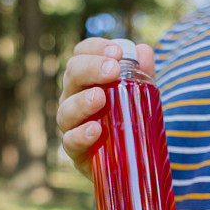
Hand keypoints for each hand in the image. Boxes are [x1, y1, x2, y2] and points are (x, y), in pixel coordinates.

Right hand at [57, 38, 155, 179]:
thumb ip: (142, 75)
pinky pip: (70, 141)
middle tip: (113, 70)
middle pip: (72, 75)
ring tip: (100, 98)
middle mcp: (73, 98)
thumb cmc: (129, 120)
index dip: (95, 48)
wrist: (131, 160)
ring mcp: (72, 125)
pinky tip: (95, 129)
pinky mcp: (76, 151)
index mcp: (86, 79)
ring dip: (81, 102)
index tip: (117, 52)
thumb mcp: (140, 95)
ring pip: (66, 109)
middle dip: (90, 68)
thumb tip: (144, 51)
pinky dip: (80, 135)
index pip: (82, 54)